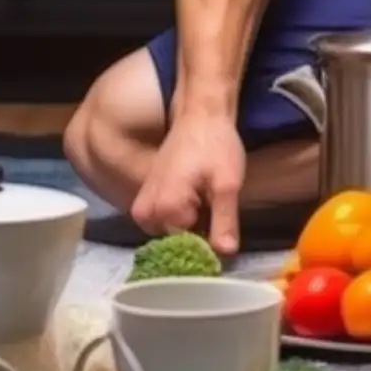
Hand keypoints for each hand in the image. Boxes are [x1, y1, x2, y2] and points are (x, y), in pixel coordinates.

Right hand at [130, 112, 247, 256]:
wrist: (199, 116)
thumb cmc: (215, 145)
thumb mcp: (228, 184)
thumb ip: (225, 220)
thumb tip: (226, 254)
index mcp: (164, 208)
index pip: (189, 247)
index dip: (210, 239)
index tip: (222, 222)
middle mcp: (145, 212)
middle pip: (177, 243)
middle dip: (199, 231)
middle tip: (214, 205)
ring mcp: (141, 207)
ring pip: (171, 235)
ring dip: (191, 225)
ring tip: (205, 201)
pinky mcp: (144, 201)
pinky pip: (163, 224)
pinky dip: (181, 218)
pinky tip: (196, 201)